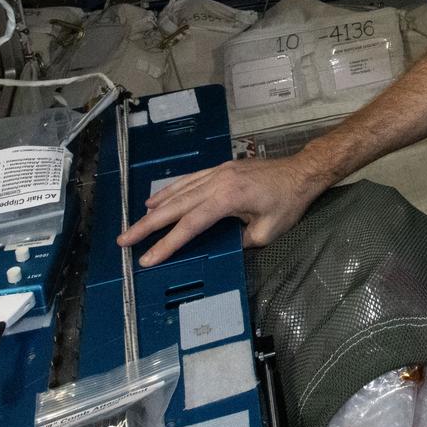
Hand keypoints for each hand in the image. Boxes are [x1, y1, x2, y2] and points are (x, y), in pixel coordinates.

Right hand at [118, 155, 321, 266]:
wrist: (301, 171)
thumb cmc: (288, 202)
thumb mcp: (267, 231)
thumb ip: (240, 241)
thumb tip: (221, 247)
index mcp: (227, 199)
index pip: (190, 225)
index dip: (167, 243)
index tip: (148, 258)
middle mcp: (217, 182)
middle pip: (176, 206)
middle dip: (148, 225)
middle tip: (125, 239)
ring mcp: (217, 172)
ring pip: (179, 190)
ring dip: (155, 207)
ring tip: (135, 222)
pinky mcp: (221, 169)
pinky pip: (189, 180)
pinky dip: (171, 190)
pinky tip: (158, 199)